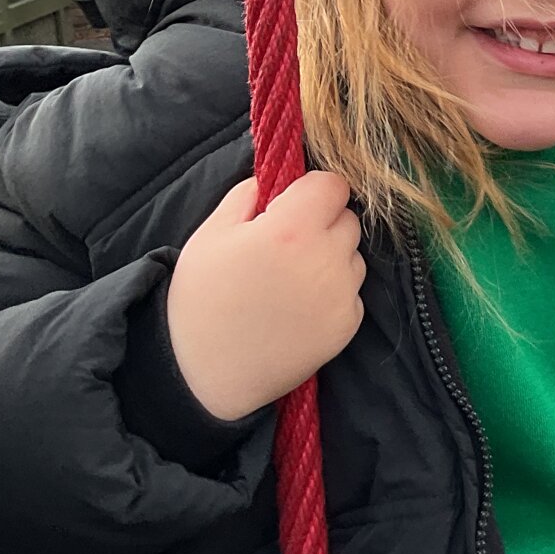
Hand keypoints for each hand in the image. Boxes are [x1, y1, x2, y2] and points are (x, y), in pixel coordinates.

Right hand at [165, 173, 365, 420]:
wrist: (205, 374)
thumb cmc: (202, 300)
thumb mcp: (211, 235)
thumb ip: (248, 195)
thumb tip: (276, 178)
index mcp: (291, 229)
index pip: (334, 184)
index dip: (314, 190)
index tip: (294, 204)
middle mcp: (326, 258)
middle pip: (348, 219)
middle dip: (323, 223)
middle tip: (286, 244)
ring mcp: (342, 294)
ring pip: (353, 255)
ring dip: (331, 257)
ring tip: (289, 279)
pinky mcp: (349, 325)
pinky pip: (352, 291)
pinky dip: (334, 292)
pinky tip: (298, 306)